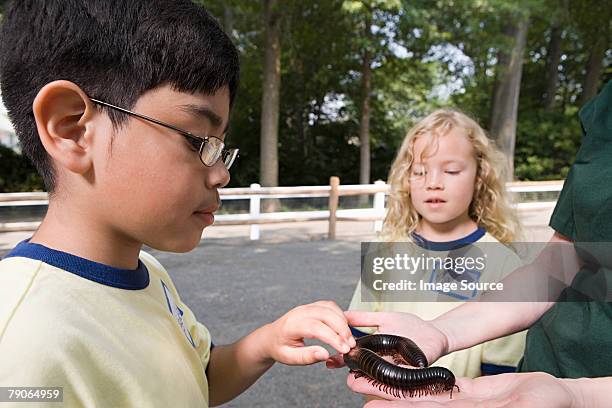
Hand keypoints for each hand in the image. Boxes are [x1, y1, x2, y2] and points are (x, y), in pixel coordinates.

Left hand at [262, 300, 355, 365]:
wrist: (271, 337)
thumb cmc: (279, 348)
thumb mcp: (289, 357)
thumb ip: (307, 356)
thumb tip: (325, 354)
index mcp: (291, 325)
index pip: (315, 328)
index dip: (333, 338)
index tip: (344, 349)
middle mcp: (299, 312)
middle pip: (326, 314)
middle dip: (342, 329)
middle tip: (350, 345)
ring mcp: (307, 307)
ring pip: (330, 307)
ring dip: (343, 321)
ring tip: (349, 338)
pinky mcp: (313, 306)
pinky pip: (330, 306)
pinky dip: (340, 315)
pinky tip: (345, 327)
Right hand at [326, 311, 448, 368]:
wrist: (435, 332)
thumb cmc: (411, 326)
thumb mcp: (384, 318)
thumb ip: (364, 318)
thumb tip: (343, 314)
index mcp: (374, 350)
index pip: (354, 357)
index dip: (340, 360)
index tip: (329, 361)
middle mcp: (382, 363)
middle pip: (362, 371)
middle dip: (349, 372)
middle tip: (337, 366)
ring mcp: (394, 370)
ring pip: (375, 377)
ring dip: (362, 378)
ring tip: (351, 376)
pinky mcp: (408, 374)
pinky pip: (395, 379)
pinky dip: (384, 379)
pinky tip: (373, 376)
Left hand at [348, 372, 575, 407]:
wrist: (558, 399)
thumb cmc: (545, 406)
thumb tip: (464, 401)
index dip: (394, 406)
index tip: (367, 404)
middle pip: (411, 401)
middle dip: (382, 393)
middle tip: (352, 384)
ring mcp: (460, 404)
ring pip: (420, 392)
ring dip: (394, 384)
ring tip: (369, 375)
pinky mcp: (468, 394)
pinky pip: (437, 387)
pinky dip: (419, 382)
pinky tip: (403, 375)